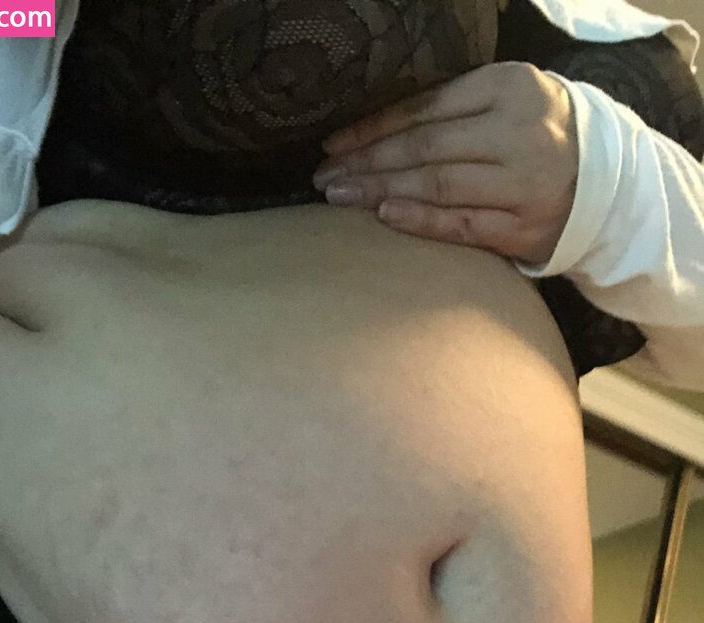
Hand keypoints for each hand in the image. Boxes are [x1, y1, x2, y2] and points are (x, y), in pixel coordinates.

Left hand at [314, 62, 578, 265]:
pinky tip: (385, 215)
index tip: (333, 146)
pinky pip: (462, 224)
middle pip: (424, 147)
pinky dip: (421, 220)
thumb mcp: (502, 103)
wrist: (605, 181)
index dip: (373, 128)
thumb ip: (451, 110)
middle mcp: (517, 131)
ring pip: (438, 184)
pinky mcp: (525, 227)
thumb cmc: (534, 138)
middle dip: (367, 163)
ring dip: (381, 190)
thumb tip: (373, 134)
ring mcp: (523, 182)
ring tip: (342, 197)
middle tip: (325, 178)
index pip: (425, 109)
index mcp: (508, 87)